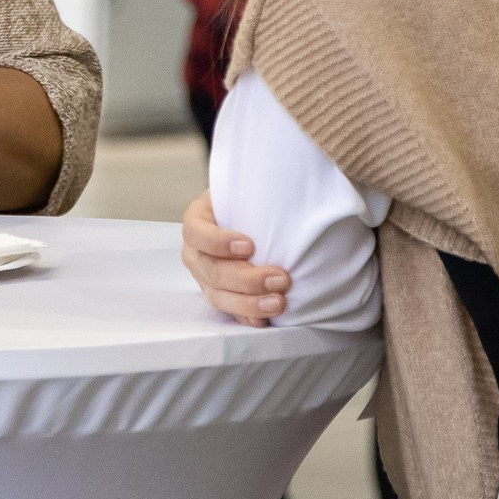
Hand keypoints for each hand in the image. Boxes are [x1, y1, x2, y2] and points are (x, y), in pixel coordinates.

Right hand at [182, 190, 290, 325]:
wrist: (253, 219)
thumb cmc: (254, 200)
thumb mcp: (248, 187)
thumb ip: (264, 185)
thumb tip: (303, 177)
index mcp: (197, 219)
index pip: (197, 232)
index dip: (219, 241)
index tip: (250, 244)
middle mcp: (195, 251)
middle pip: (211, 270)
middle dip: (246, 278)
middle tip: (281, 278)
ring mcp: (205, 277)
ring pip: (218, 296)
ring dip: (249, 303)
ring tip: (279, 302)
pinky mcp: (220, 296)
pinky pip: (230, 313)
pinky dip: (248, 318)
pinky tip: (266, 320)